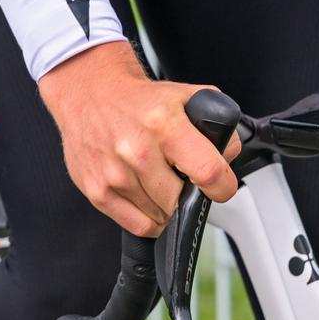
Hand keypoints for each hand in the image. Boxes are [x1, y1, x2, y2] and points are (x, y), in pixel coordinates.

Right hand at [37, 41, 241, 236]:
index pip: (207, 172)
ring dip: (168, 206)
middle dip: (190, 193)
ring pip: (162, 216)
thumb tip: (228, 157)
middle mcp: (137, 150)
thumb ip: (217, 124)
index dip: (223, 186)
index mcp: (164, 124)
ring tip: (161, 180)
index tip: (222, 186)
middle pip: (182, 200)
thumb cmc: (139, 99)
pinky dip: (150, 218)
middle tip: (183, 176)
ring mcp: (115, 174)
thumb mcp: (185, 97)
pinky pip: (138, 225)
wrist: (90, 94)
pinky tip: (148, 196)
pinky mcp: (97, 192)